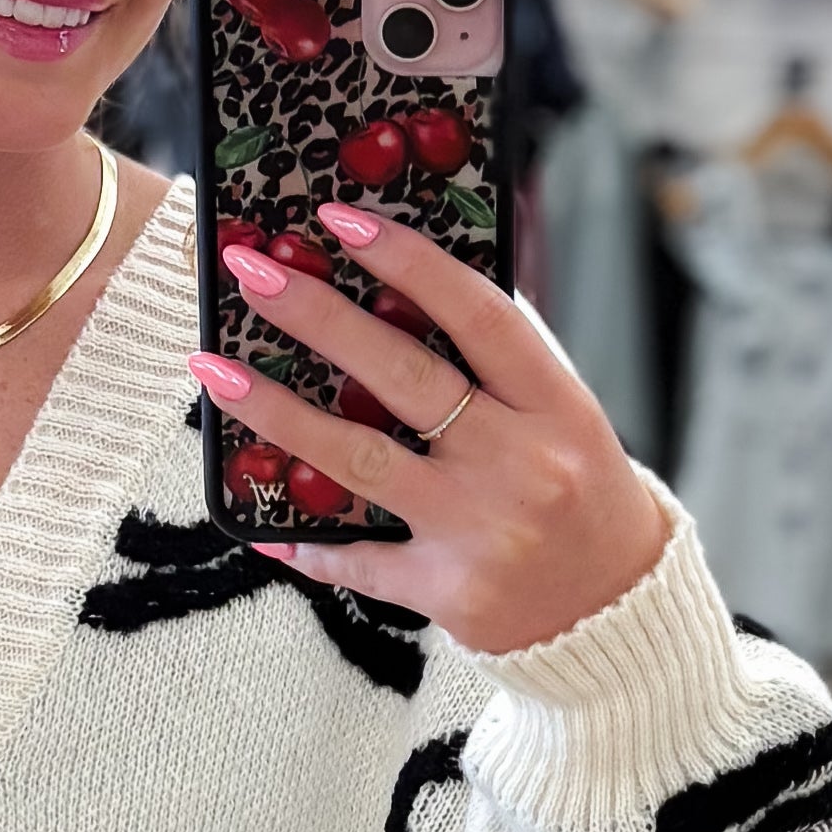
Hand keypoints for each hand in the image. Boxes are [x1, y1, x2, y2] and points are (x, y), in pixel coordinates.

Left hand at [200, 209, 673, 655]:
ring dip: (279, 412)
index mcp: (557, 406)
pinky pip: (359, 560)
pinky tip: (255, 520)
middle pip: (405, 378)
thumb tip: (414, 280)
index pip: (479, 315)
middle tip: (253, 273)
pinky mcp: (446, 590)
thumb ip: (504, 360)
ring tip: (216, 371)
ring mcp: (480, 530)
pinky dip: (306, 542)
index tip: (342, 220)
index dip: (409, 262)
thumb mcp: (565, 415)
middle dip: (320, 318)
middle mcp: (521, 464)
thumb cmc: (579, 492)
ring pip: (360, 461)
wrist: (616, 611)